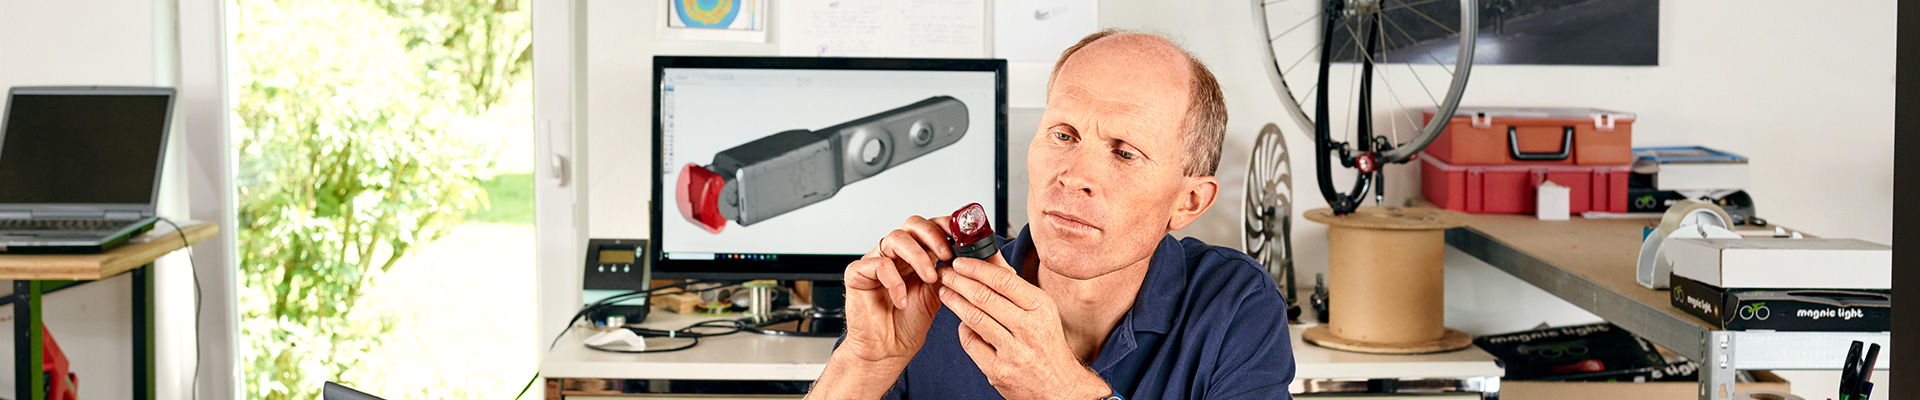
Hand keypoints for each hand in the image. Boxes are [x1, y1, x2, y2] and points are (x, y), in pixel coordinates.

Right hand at [814, 215, 954, 398]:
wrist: (887, 351)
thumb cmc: (907, 326)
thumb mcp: (936, 295)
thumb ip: (945, 272)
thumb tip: (962, 255)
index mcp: (915, 257)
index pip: (929, 229)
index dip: (945, 227)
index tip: (961, 238)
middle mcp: (895, 256)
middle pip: (912, 224)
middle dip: (932, 235)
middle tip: (946, 254)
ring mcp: (876, 262)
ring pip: (896, 238)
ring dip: (918, 257)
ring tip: (928, 278)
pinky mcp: (858, 273)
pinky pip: (879, 264)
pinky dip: (896, 282)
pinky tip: (902, 300)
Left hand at [937, 256, 1112, 399]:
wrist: (1058, 386)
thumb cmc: (1047, 344)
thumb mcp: (1040, 310)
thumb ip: (1013, 284)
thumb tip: (991, 256)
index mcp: (1041, 308)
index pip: (1003, 280)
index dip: (976, 268)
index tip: (960, 262)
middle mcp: (1029, 329)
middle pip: (984, 297)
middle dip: (958, 281)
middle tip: (945, 273)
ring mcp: (1013, 352)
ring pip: (974, 319)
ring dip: (954, 301)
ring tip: (945, 292)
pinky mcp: (999, 371)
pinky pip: (971, 343)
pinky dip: (963, 329)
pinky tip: (961, 321)